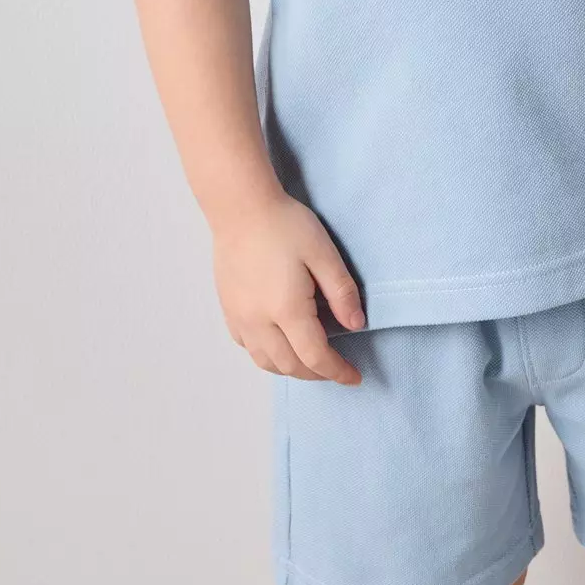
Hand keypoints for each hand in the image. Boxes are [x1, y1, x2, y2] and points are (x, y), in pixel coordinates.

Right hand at [212, 195, 365, 383]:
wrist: (240, 207)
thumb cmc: (284, 224)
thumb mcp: (323, 252)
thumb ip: (341, 292)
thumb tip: (355, 325)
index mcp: (286, 310)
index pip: (315, 357)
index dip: (337, 371)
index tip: (355, 377)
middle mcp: (259, 322)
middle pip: (290, 366)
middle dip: (317, 373)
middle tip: (338, 368)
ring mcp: (240, 318)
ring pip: (266, 362)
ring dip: (292, 369)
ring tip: (312, 361)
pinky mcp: (229, 310)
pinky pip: (249, 347)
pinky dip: (268, 356)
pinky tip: (280, 344)